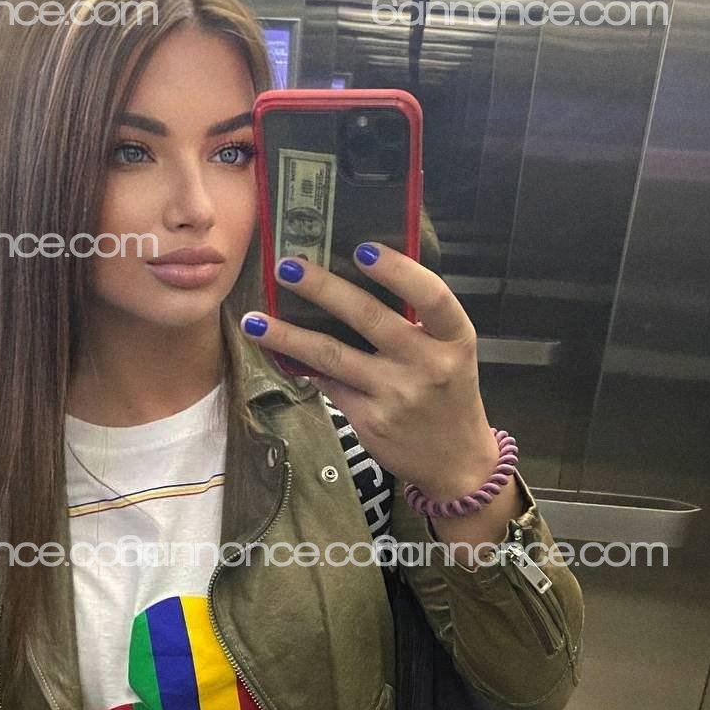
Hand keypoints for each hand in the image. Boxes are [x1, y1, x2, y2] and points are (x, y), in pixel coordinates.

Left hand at [240, 243, 499, 501]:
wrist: (455, 461)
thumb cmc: (448, 395)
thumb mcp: (450, 354)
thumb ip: (417, 323)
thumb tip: (353, 281)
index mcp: (455, 339)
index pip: (431, 296)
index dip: (397, 271)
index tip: (362, 249)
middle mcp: (428, 365)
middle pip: (369, 318)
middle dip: (322, 289)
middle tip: (286, 267)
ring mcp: (396, 395)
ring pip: (333, 356)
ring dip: (289, 336)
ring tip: (254, 319)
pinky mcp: (370, 421)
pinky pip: (330, 385)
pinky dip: (305, 367)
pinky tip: (279, 354)